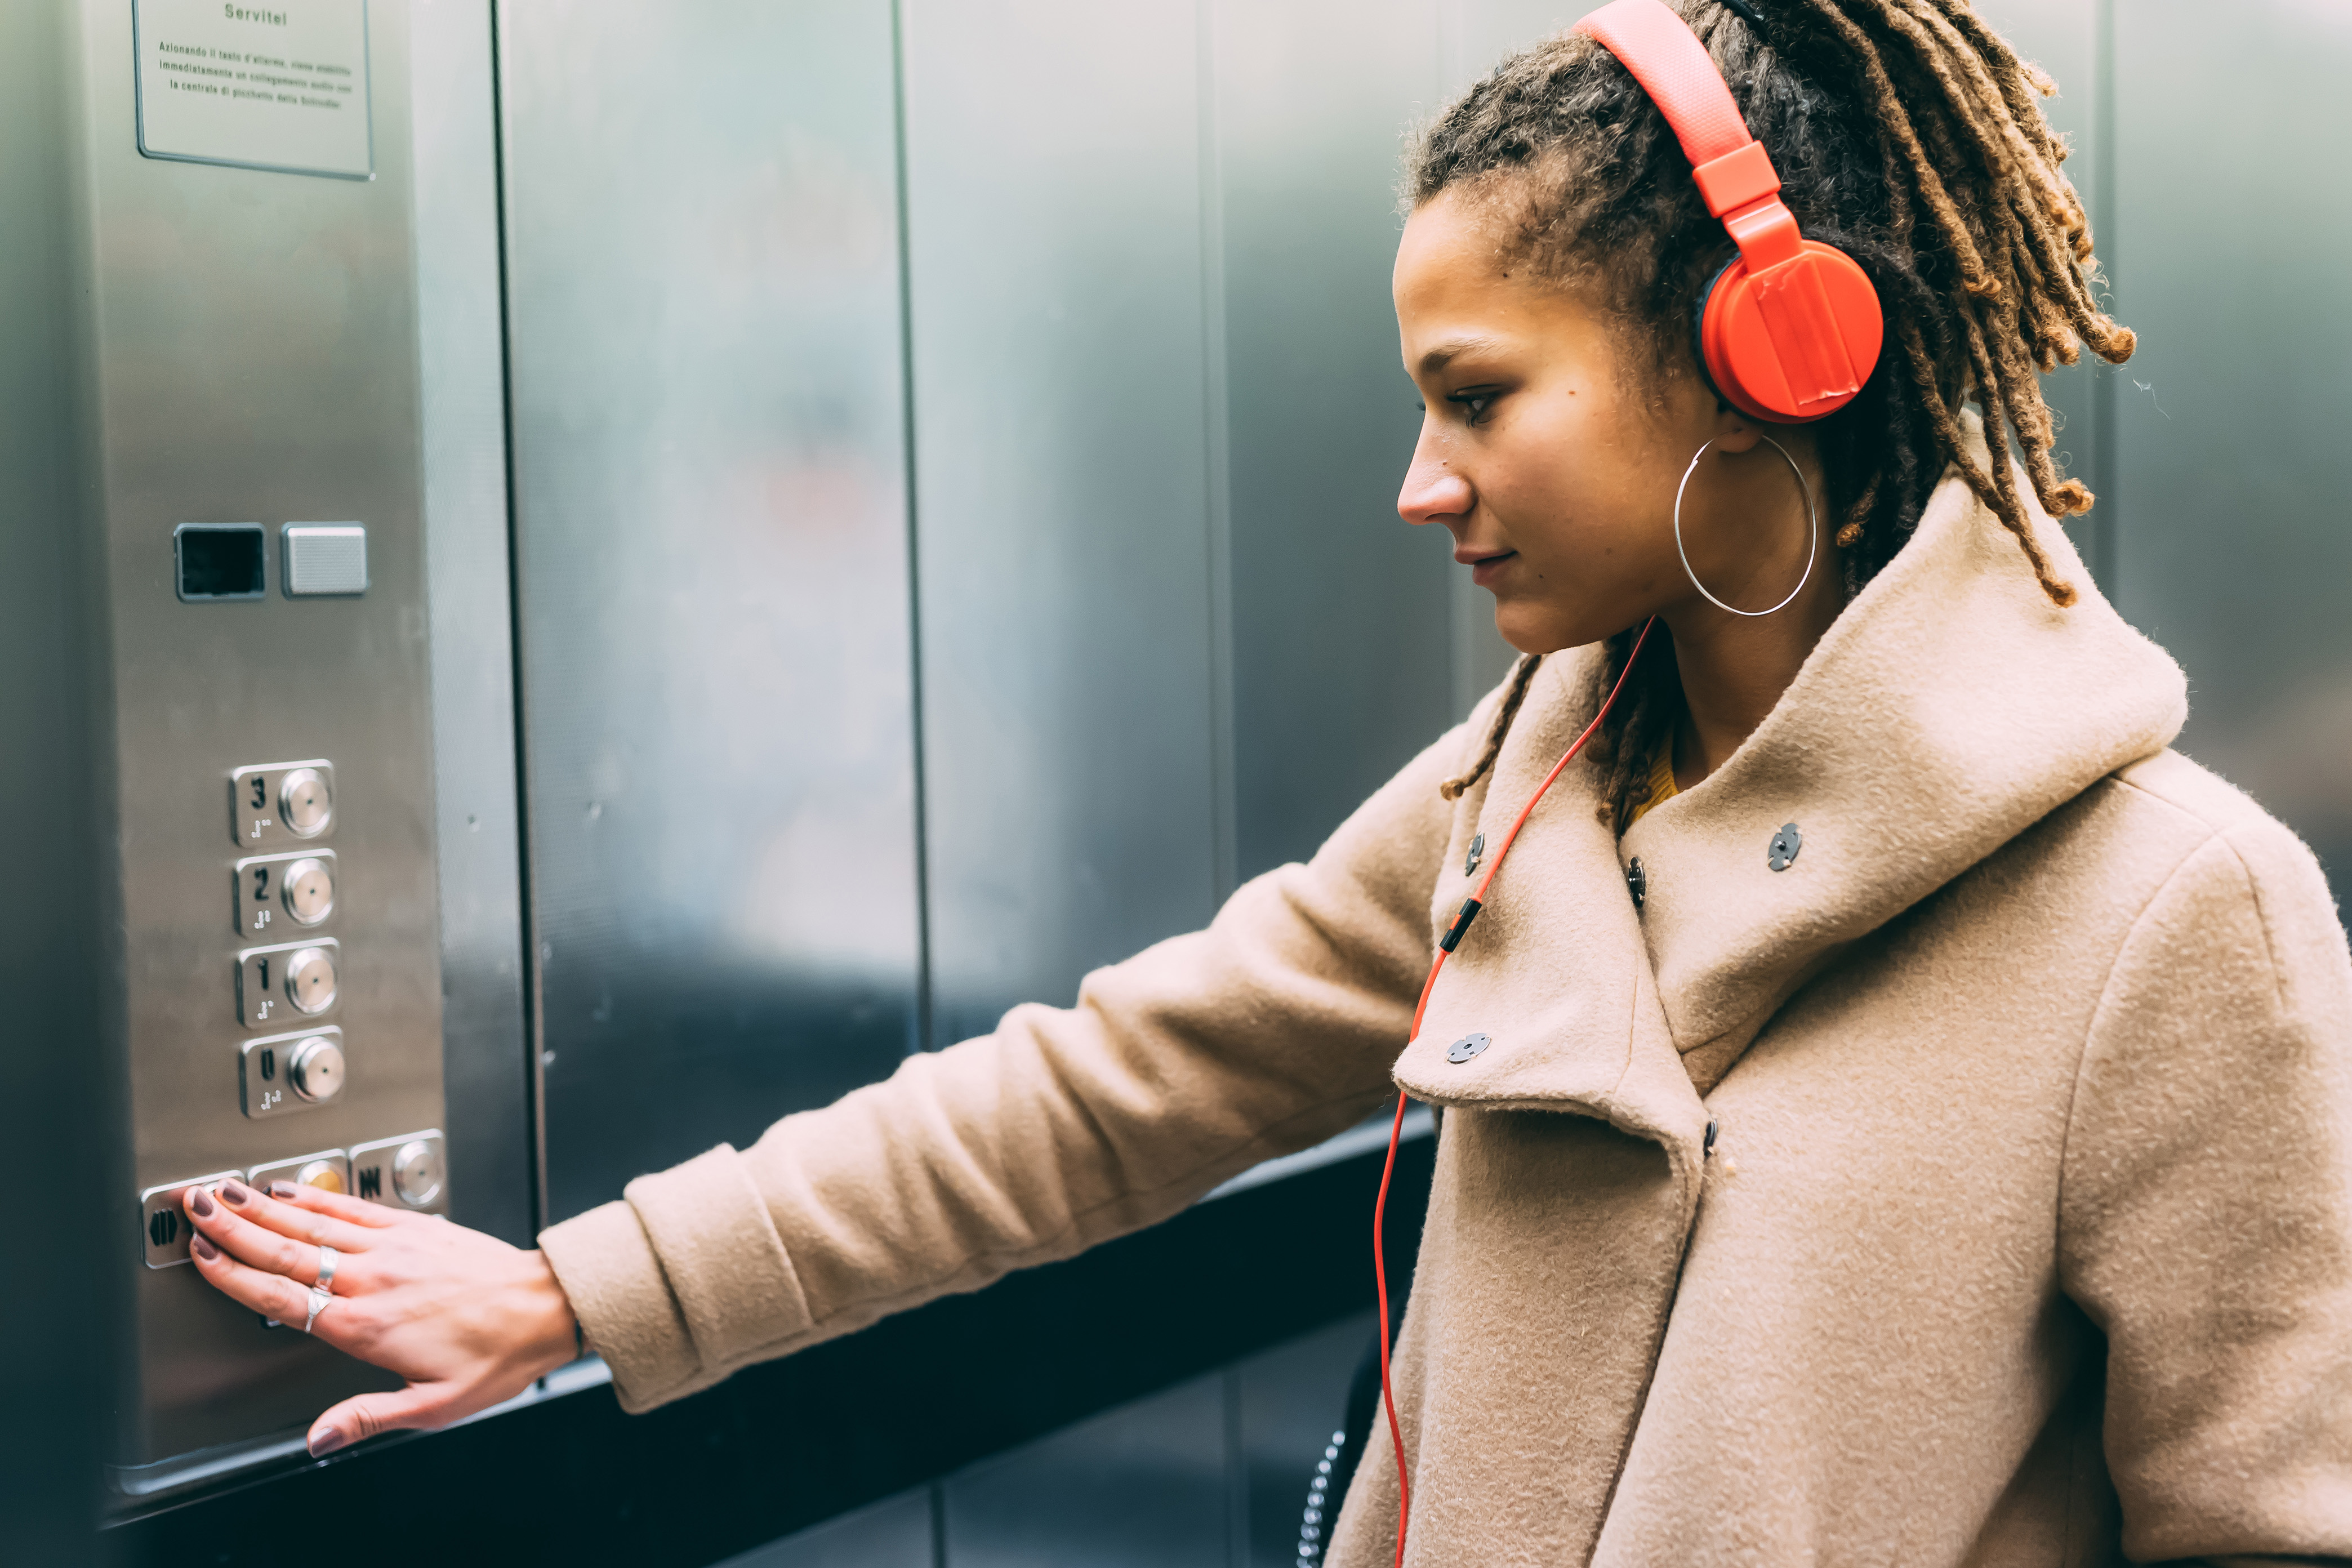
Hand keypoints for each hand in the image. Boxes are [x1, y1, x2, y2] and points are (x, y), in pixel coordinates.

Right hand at [181, 1177, 577, 1456]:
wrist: (547, 1308)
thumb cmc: (497, 1355)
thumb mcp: (432, 1406)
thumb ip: (367, 1418)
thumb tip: (319, 1439)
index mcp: (366, 1325)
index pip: (281, 1297)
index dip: (233, 1275)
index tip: (200, 1256)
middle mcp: (373, 1279)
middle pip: (286, 1249)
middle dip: (232, 1226)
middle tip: (191, 1205)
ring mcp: (393, 1246)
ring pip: (313, 1221)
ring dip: (263, 1203)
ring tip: (224, 1188)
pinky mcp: (416, 1226)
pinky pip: (354, 1207)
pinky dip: (316, 1194)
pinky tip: (289, 1187)